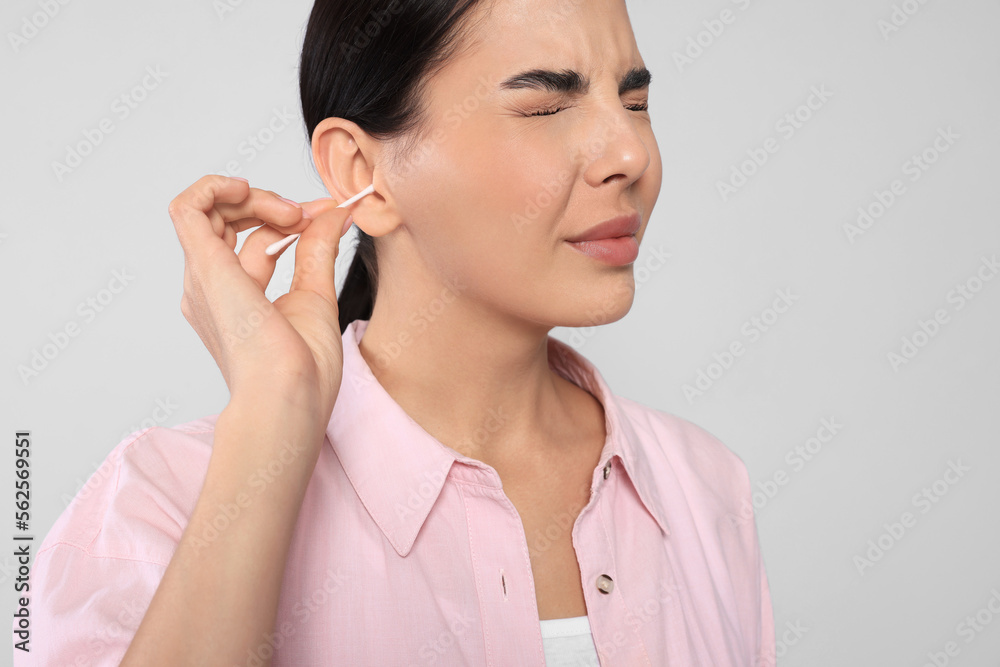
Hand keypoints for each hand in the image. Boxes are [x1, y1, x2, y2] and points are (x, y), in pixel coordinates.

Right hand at [168, 175, 350, 437]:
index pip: (252, 242)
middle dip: (270, 204)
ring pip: (210, 210)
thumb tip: (333, 214)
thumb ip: (317, 250)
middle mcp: (211, 289)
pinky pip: (188, 209)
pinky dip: (214, 186)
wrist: (290, 395)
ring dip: (254, 196)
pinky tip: (244, 187)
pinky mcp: (205, 268)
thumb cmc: (303, 370)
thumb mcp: (316, 295)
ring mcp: (204, 279)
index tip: (325, 217)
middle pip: (229, 222)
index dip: (288, 219)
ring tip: (290, 211)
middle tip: (307, 214)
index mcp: (234, 301)